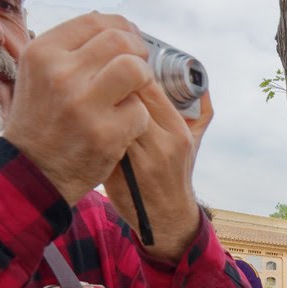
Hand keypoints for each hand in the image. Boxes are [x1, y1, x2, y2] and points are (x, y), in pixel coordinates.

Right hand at [3, 13, 155, 204]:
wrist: (32, 170)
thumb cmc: (42, 119)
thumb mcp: (40, 73)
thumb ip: (71, 49)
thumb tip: (116, 27)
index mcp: (43, 52)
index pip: (95, 21)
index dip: (122, 27)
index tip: (130, 39)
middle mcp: (60, 73)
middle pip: (120, 41)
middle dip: (138, 51)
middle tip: (139, 66)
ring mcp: (83, 104)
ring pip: (135, 69)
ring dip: (143, 79)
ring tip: (134, 92)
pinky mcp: (105, 133)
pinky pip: (139, 111)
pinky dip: (137, 119)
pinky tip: (122, 126)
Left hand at [103, 82, 211, 259]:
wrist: (164, 218)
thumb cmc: (176, 173)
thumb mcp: (194, 141)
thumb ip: (199, 110)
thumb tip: (198, 81)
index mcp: (177, 132)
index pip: (149, 86)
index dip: (129, 73)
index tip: (119, 70)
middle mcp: (159, 145)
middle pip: (126, 99)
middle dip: (109, 87)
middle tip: (98, 79)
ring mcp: (135, 160)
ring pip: (108, 117)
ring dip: (97, 104)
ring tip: (91, 99)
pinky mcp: (115, 172)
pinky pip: (98, 139)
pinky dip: (91, 126)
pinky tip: (86, 120)